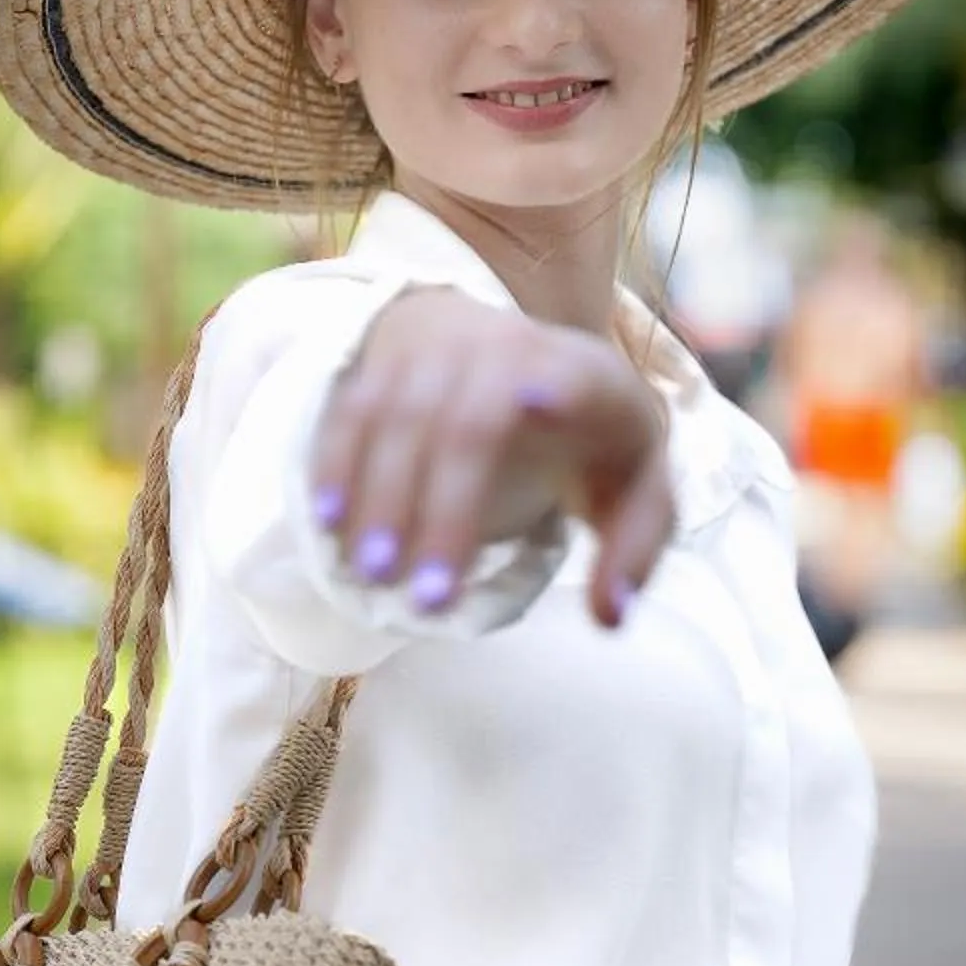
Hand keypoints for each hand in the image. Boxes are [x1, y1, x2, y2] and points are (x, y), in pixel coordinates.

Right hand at [310, 287, 674, 628]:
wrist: (519, 356)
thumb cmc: (588, 439)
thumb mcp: (637, 486)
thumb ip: (635, 550)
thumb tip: (610, 616)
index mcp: (588, 378)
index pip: (572, 377)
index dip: (556, 386)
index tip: (536, 402)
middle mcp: (508, 349)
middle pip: (468, 422)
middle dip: (446, 511)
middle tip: (429, 599)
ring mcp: (440, 349)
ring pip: (401, 415)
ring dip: (381, 496)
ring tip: (371, 573)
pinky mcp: (389, 359)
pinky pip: (353, 407)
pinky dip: (337, 461)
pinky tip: (329, 520)